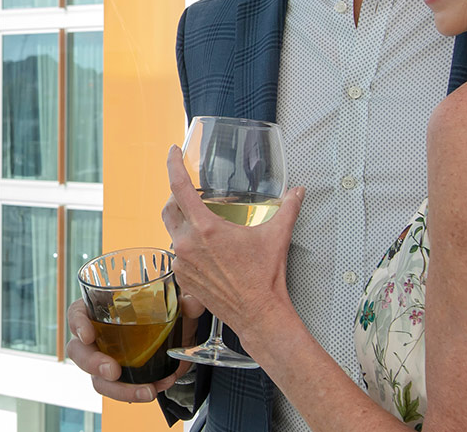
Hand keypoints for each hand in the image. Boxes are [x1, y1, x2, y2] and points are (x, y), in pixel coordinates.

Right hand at [65, 294, 201, 400]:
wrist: (173, 332)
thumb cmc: (160, 311)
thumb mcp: (172, 304)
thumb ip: (182, 302)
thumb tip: (193, 302)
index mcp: (98, 311)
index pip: (77, 313)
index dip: (77, 324)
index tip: (88, 335)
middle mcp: (96, 338)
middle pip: (79, 352)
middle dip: (94, 364)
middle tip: (113, 371)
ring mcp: (105, 360)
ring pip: (98, 379)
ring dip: (119, 389)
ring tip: (145, 392)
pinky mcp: (119, 379)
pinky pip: (120, 390)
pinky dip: (138, 393)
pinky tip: (158, 387)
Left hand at [161, 145, 306, 339]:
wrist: (259, 314)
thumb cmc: (265, 278)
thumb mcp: (277, 236)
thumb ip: (288, 208)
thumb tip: (297, 192)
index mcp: (205, 228)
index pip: (179, 187)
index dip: (174, 165)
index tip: (173, 152)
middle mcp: (187, 244)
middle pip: (169, 209)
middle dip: (176, 197)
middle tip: (191, 194)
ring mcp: (182, 263)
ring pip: (172, 233)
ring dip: (183, 225)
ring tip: (203, 227)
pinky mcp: (182, 279)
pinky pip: (177, 256)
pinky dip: (187, 248)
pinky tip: (205, 252)